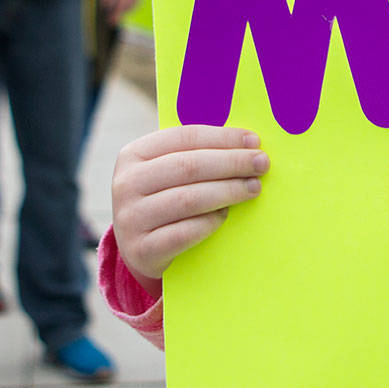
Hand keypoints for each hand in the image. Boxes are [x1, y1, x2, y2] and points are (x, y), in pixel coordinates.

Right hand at [111, 125, 268, 283]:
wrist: (140, 249)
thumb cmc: (165, 199)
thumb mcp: (168, 172)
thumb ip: (197, 154)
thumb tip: (247, 142)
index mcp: (134, 154)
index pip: (184, 137)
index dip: (222, 138)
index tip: (254, 141)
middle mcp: (126, 184)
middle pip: (188, 166)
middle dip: (231, 162)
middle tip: (261, 163)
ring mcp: (131, 218)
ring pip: (188, 199)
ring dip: (228, 191)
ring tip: (254, 188)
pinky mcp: (142, 249)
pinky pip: (184, 233)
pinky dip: (210, 222)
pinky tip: (226, 214)